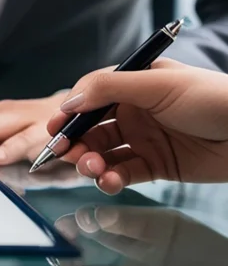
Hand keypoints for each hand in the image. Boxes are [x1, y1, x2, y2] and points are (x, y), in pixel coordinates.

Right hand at [47, 59, 227, 193]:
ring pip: (103, 153)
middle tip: (68, 153)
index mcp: (134, 85)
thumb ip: (109, 89)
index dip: (70, 113)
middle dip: (76, 141)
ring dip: (90, 161)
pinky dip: (111, 178)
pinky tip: (109, 180)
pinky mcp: (156, 165)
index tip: (54, 129)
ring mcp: (144, 139)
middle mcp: (135, 111)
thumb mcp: (158, 84)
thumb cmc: (213, 98)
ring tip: (92, 168)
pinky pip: (123, 173)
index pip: (90, 96)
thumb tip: (68, 102)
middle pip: (91, 128)